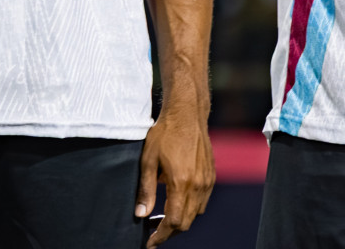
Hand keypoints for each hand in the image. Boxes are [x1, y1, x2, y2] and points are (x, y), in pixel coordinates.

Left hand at [136, 106, 213, 245]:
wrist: (187, 115)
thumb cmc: (164, 133)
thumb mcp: (147, 160)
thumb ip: (146, 189)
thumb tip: (141, 214)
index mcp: (181, 183)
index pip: (173, 222)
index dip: (161, 236)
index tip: (150, 242)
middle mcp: (198, 186)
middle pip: (186, 222)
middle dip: (170, 232)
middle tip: (154, 234)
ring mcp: (207, 182)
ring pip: (196, 213)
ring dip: (181, 221)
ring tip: (162, 221)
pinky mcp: (211, 177)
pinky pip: (202, 201)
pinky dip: (189, 208)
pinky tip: (176, 203)